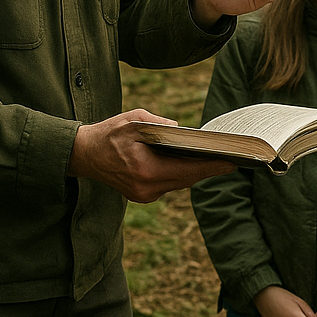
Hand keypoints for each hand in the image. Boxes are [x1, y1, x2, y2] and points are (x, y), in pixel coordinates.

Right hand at [68, 109, 235, 202]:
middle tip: (233, 158)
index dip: (212, 166)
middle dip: (209, 168)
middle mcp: (147, 188)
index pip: (188, 170)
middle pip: (188, 179)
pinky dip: (181, 173)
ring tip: (219, 159)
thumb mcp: (133, 120)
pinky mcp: (142, 195)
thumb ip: (159, 124)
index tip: (232, 162)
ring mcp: (144, 195)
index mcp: (146, 171)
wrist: (83, 155)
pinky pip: (170, 184)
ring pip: (180, 183)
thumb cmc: (108, 134)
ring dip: (196, 171)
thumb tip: (181, 130)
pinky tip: (193, 162)